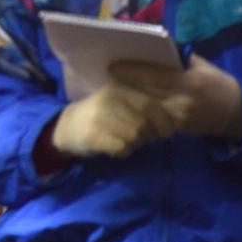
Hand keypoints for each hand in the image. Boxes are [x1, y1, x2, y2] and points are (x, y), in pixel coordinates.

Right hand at [51, 82, 177, 157]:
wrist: (67, 127)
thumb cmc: (101, 114)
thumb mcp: (119, 101)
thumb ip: (143, 104)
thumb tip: (175, 118)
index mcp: (118, 89)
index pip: (150, 105)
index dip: (164, 120)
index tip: (167, 130)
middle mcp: (109, 100)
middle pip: (144, 122)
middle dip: (151, 134)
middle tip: (147, 138)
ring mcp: (100, 117)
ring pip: (135, 136)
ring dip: (137, 144)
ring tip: (129, 142)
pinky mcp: (93, 135)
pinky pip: (122, 147)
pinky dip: (124, 152)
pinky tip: (117, 148)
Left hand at [110, 55, 241, 142]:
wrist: (234, 113)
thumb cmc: (216, 83)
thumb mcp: (202, 66)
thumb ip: (179, 59)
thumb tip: (152, 47)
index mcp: (189, 81)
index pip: (154, 75)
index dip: (132, 71)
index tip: (112, 66)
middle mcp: (181, 100)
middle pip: (145, 92)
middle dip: (123, 84)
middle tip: (103, 76)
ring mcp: (177, 117)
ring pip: (144, 108)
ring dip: (125, 99)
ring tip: (107, 89)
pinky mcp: (174, 128)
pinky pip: (150, 120)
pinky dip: (135, 112)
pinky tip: (121, 105)